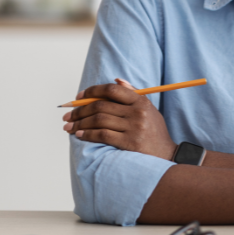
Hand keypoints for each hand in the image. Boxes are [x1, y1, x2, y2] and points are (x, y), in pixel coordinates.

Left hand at [62, 79, 176, 159]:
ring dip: (80, 123)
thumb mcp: (149, 109)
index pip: (112, 90)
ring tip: (69, 127)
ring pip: (99, 120)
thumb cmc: (154, 131)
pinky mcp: (129, 143)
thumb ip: (133, 95)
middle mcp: (137, 112)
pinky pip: (103, 135)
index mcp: (140, 101)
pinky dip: (88, 134)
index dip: (92, 91)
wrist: (166, 155)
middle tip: (67, 115)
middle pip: (101, 105)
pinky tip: (79, 135)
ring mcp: (134, 128)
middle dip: (80, 110)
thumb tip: (116, 80)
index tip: (78, 97)